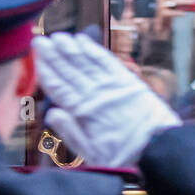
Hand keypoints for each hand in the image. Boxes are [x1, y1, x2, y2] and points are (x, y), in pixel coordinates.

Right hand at [34, 31, 180, 167]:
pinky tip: (84, 40)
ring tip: (58, 37)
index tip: (35, 57)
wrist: (159, 148)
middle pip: (70, 71)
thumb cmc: (124, 157)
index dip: (46, 71)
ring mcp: (112, 85)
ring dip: (70, 48)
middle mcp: (96, 94)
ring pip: (86, 62)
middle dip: (53, 55)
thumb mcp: (91, 155)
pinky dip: (94, 49)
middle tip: (40, 41)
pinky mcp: (128, 81)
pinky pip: (106, 60)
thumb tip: (51, 113)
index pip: (59, 87)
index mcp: (84, 112)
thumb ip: (70, 132)